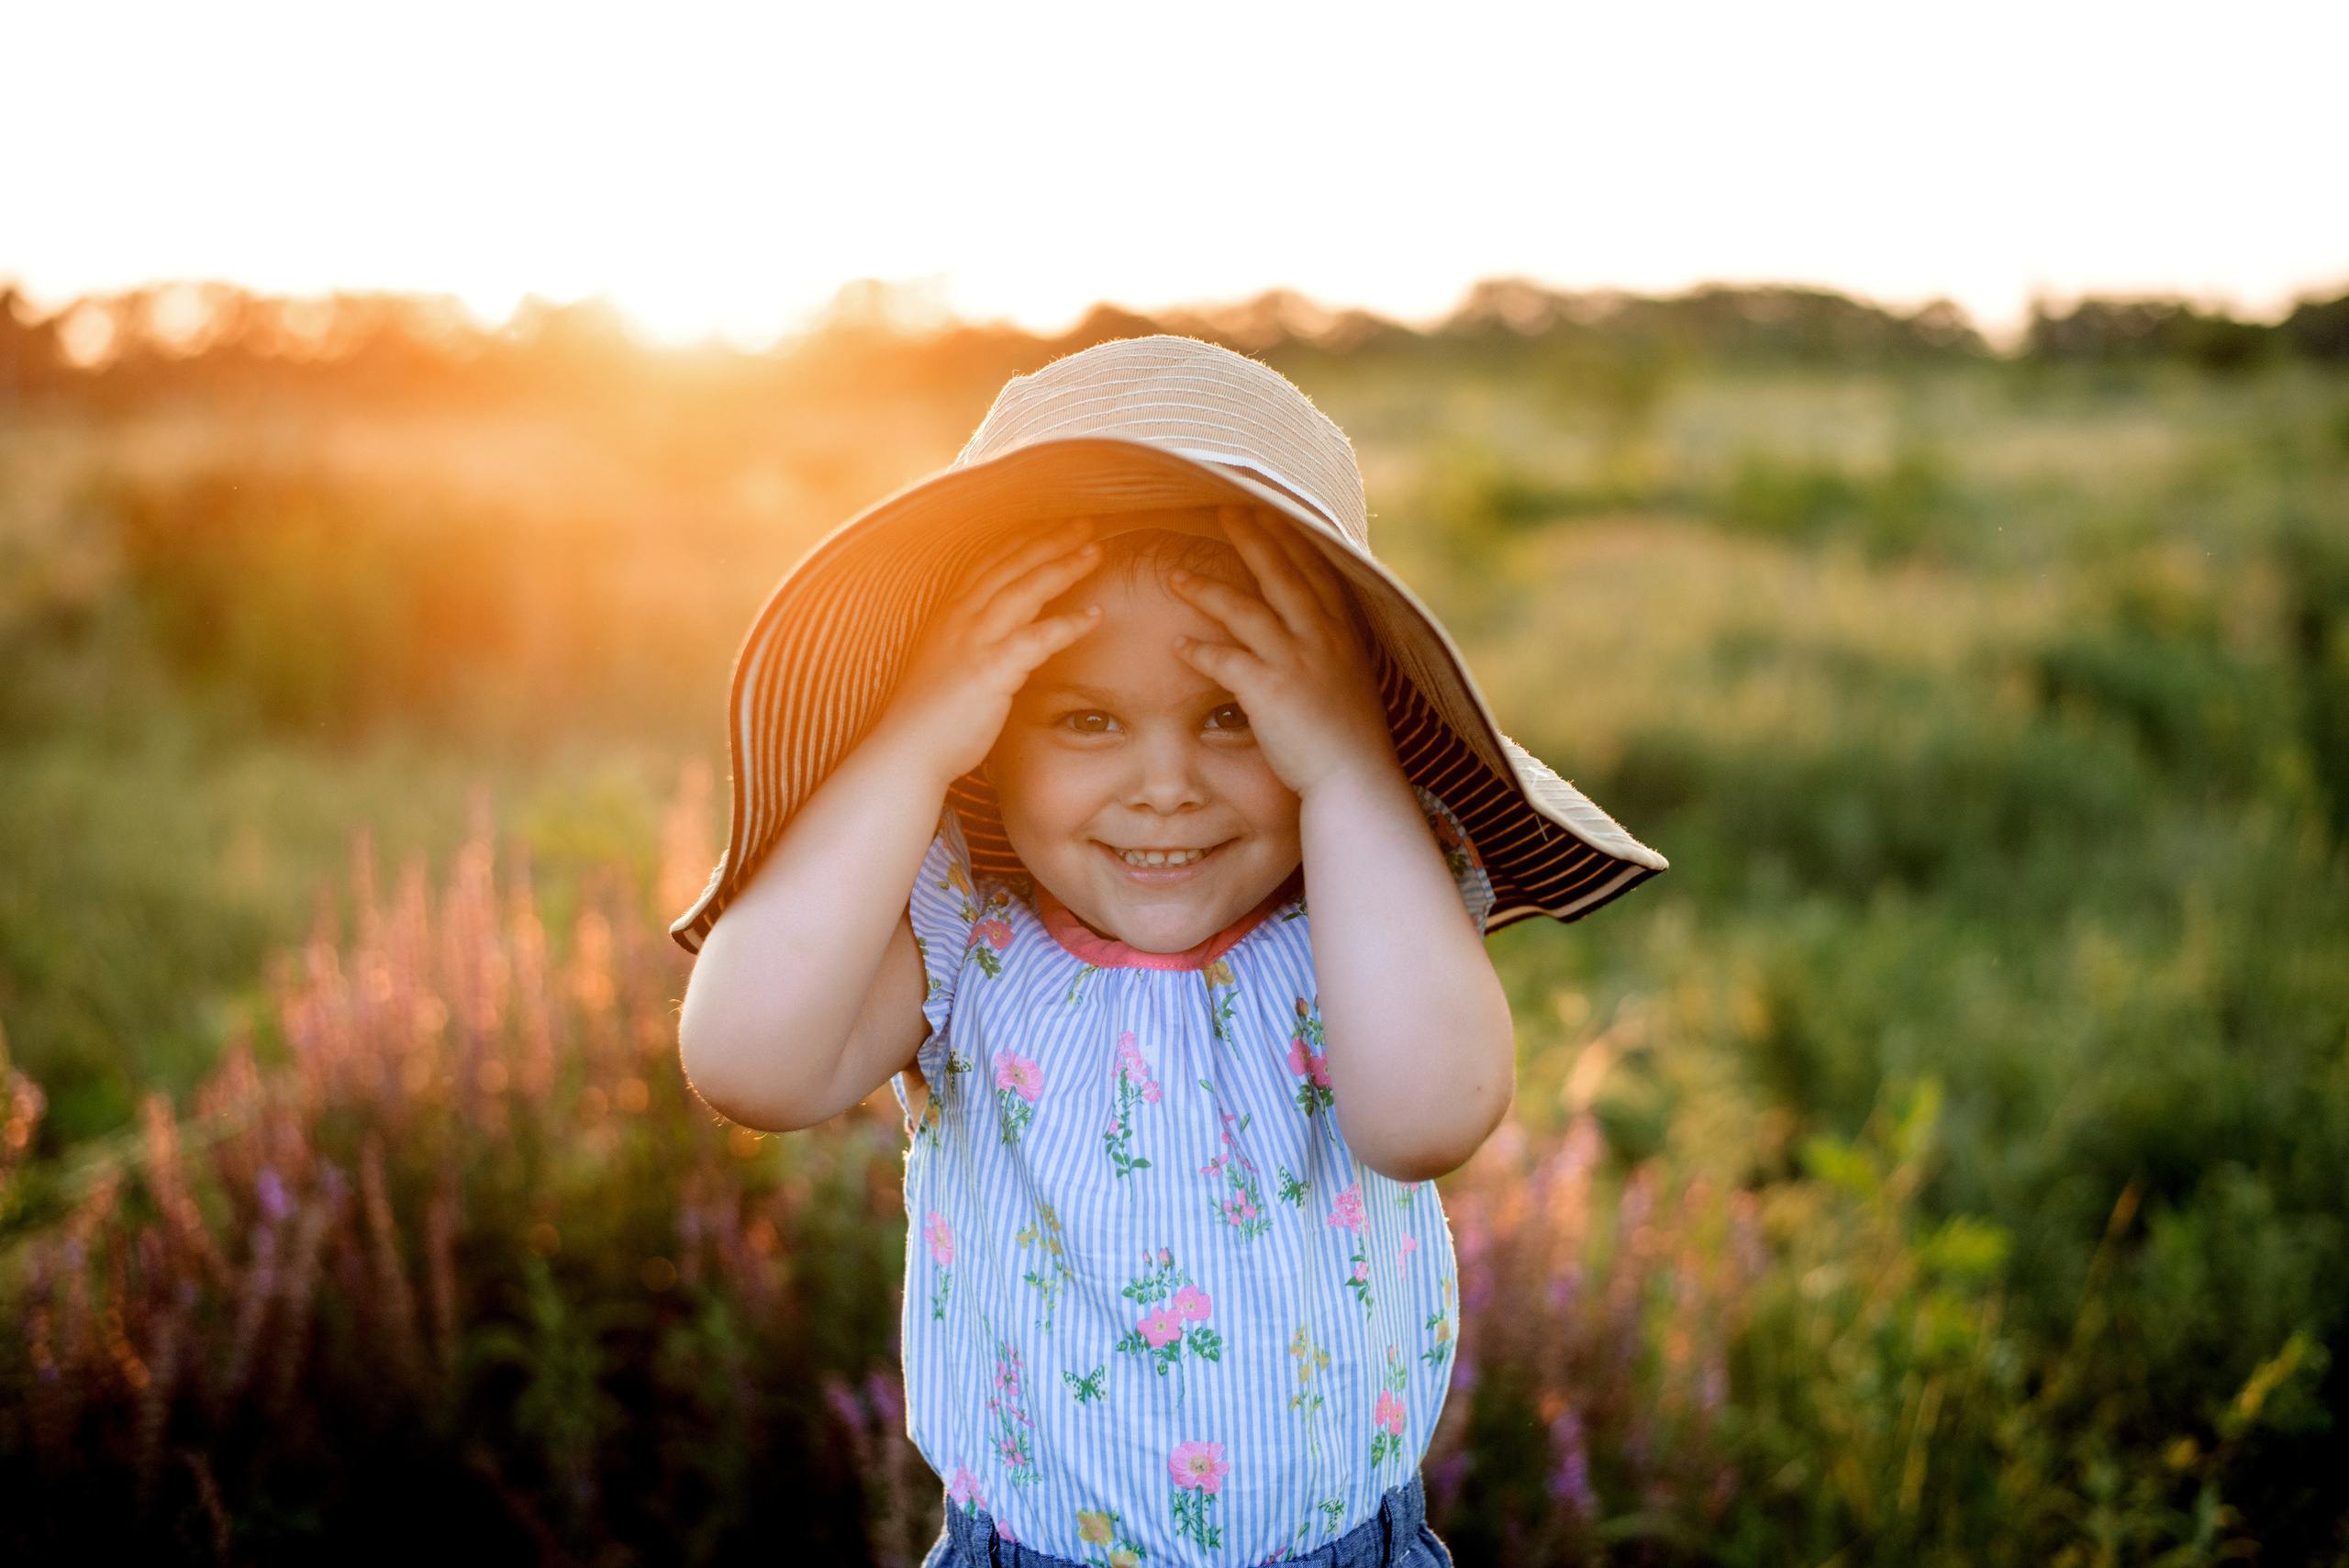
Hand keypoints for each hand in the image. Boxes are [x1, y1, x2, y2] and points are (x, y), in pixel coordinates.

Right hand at [871, 519, 1102, 788]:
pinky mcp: (990, 671)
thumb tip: (1007, 633)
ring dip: (1062, 568)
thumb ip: (975, 641)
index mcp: (948, 613)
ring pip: (1024, 590)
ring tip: (1096, 553)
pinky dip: (1067, 624)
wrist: (906, 751)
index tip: (1053, 525)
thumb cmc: (929, 715)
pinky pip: (1036, 639)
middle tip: (1085, 523)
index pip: (990, 562)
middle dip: (1050, 540)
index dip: (1023, 540)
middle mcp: (959, 618)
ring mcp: (973, 642)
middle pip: (1011, 566)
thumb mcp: (947, 662)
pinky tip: (1095, 616)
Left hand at [1169, 507, 1399, 799]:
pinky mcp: (1272, 692)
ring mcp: (1298, 662)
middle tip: (1223, 510)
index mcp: (1343, 632)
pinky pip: (1226, 661)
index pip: (1315, 571)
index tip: (1268, 513)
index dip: (1290, 539)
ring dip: (1207, 590)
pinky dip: (1200, 651)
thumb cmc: (1349, 736)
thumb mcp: (1350, 678)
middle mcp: (1323, 638)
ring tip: (1174, 576)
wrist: (1355, 779)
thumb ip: (1332, 646)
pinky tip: (1177, 644)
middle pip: (1281, 575)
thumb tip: (1314, 629)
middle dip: (1252, 539)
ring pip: (1246, 611)